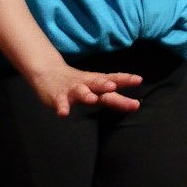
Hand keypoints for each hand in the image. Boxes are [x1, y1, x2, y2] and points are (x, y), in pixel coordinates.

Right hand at [28, 58, 142, 116]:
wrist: (48, 72)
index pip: (113, 79)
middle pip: (97, 83)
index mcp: (96, 82)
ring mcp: (72, 90)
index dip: (125, 79)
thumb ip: (113, 96)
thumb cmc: (78, 83)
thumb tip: (136, 104)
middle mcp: (86, 84)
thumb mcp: (96, 87)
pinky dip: (62, 107)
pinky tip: (63, 113)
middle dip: (104, 85)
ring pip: (80, 91)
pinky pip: (60, 103)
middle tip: (112, 87)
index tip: (138, 79)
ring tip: (91, 99)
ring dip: (85, 95)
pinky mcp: (58, 97)